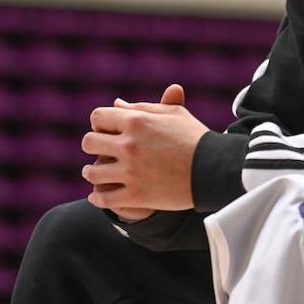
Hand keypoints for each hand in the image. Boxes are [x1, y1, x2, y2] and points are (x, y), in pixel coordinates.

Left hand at [81, 83, 208, 214]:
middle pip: (89, 142)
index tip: (106, 130)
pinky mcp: (135, 196)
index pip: (98, 117)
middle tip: (101, 151)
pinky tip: (99, 195)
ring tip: (95, 173)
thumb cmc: (196, 138)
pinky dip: (98, 198)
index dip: (100, 122)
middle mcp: (129, 145)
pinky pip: (103, 199)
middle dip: (93, 144)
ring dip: (92, 172)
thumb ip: (143, 108)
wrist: (215, 170)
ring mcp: (131, 172)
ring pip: (92, 173)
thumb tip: (117, 104)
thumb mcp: (174, 115)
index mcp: (137, 121)